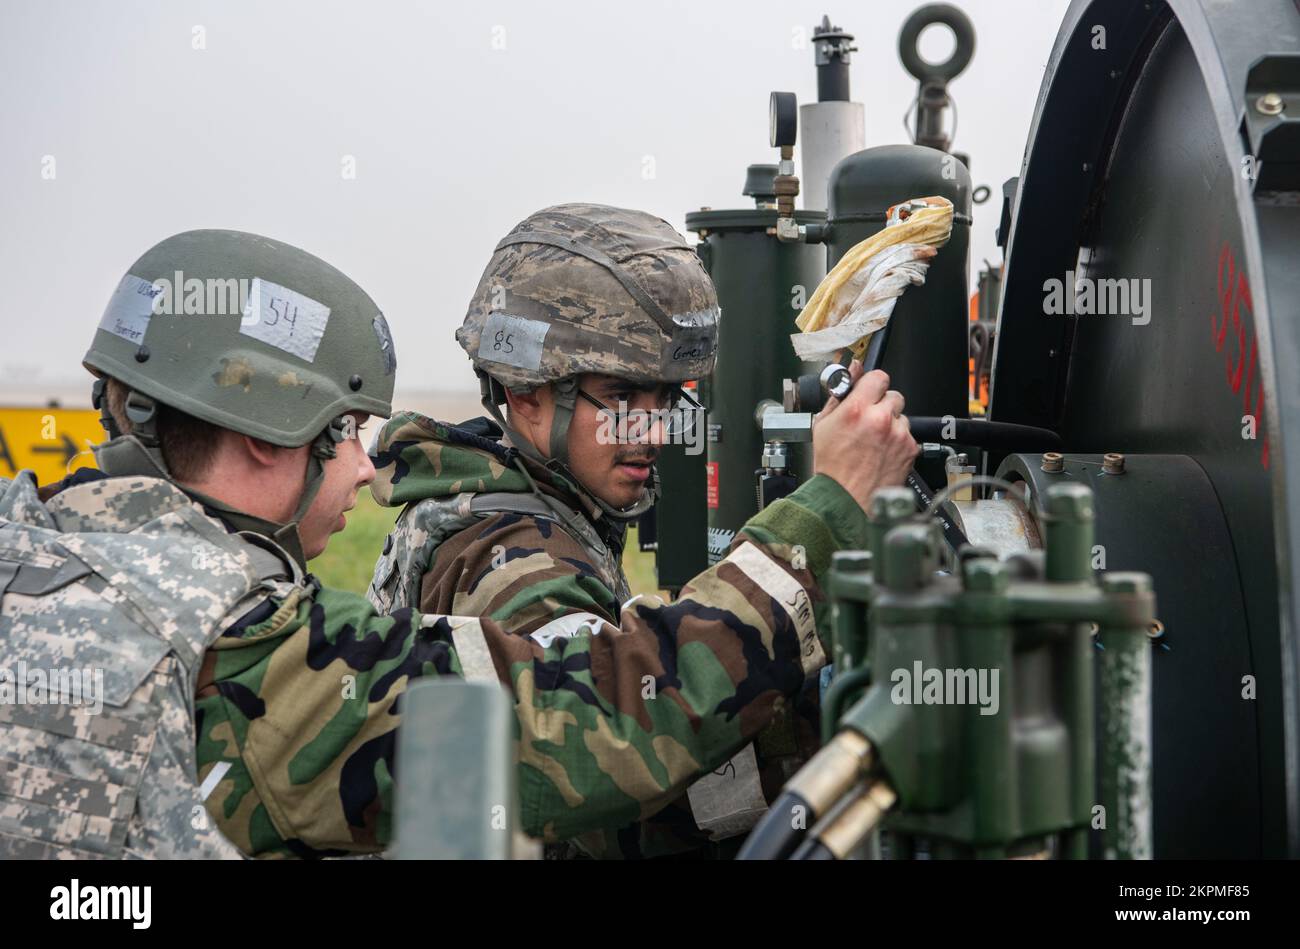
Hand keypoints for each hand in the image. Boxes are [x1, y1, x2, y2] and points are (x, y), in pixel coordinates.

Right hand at [811, 362, 918, 512]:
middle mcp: (882, 419)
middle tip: (869, 421)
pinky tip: (881, 453)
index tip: (869, 391)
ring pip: (902, 417)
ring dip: (891, 424)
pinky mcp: (910, 449)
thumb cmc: (832, 467)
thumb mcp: (823, 425)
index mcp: (858, 409)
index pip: (878, 376)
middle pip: (893, 395)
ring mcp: (899, 435)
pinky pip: (907, 436)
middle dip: (882, 405)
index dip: (873, 384)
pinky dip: (898, 442)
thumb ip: (840, 395)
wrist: (845, 499)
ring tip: (874, 442)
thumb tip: (852, 372)